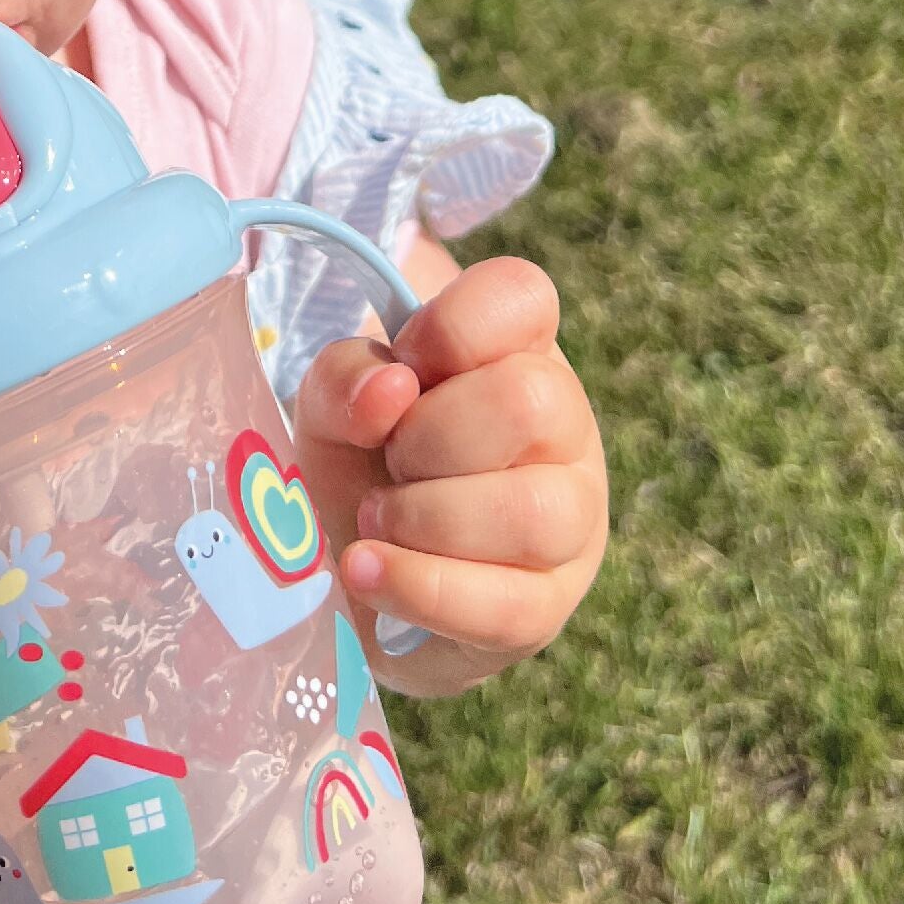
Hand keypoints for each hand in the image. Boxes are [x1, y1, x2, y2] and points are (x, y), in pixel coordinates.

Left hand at [292, 257, 607, 696]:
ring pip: (531, 513)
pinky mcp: (547, 606)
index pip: (522, 296)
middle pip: (526, 403)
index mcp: (519, 350)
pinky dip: (420, 587)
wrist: (358, 566)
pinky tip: (367, 569)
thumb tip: (390, 390)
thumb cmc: (363, 459)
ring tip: (377, 518)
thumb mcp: (333, 404)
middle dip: (428, 436)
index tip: (402, 364)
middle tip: (390, 459)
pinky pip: (507, 607)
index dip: (450, 327)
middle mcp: (564, 426)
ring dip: (424, 516)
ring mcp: (571, 520)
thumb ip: (346, 377)